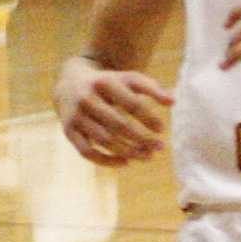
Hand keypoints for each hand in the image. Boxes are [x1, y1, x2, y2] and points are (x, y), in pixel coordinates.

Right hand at [57, 56, 172, 164]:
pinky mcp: (68, 130)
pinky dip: (106, 161)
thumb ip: (151, 87)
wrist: (69, 82)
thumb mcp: (127, 79)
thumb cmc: (109, 83)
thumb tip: (172, 102)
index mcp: (104, 83)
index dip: (149, 118)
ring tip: (148, 156)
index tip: (161, 129)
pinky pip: (86, 151)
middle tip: (160, 147)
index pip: (131, 104)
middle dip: (142, 139)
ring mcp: (76, 116)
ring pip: (104, 140)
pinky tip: (125, 162)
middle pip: (118, 124)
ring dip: (129, 152)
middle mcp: (87, 99)